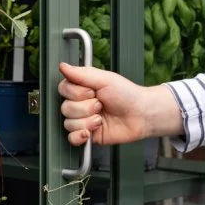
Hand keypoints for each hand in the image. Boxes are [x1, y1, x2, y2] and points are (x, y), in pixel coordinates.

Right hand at [58, 62, 183, 145]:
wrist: (141, 115)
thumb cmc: (127, 94)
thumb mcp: (104, 79)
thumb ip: (81, 73)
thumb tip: (63, 66)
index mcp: (82, 89)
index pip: (63, 90)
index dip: (76, 93)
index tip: (91, 91)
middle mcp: (80, 105)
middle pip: (65, 108)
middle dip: (85, 108)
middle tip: (100, 105)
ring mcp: (83, 120)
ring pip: (68, 123)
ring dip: (86, 122)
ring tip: (100, 119)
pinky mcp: (87, 135)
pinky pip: (71, 139)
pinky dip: (79, 136)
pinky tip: (90, 132)